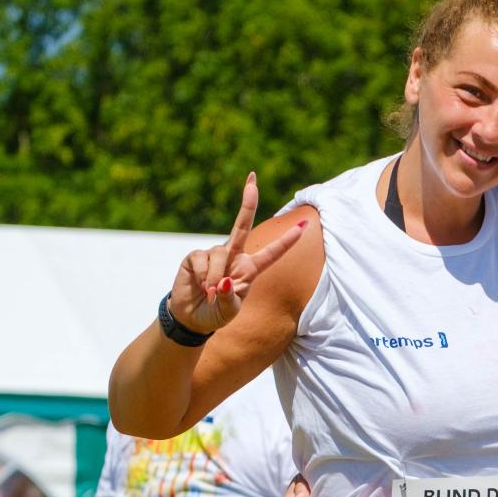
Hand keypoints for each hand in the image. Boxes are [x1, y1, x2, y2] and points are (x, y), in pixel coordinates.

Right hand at [168, 173, 305, 334]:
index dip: (287, 240)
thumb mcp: (230, 311)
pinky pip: (202, 260)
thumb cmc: (217, 313)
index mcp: (251, 269)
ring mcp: (215, 255)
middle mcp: (234, 257)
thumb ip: (230, 298)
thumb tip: (224, 281)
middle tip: (253, 178)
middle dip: (248, 202)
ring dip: (216, 277)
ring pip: (220, 254)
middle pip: (242, 225)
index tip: (304, 224)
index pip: (272, 253)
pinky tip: (200, 286)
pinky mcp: (196, 257)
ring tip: (211, 293)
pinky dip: (203, 276)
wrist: (193, 317)